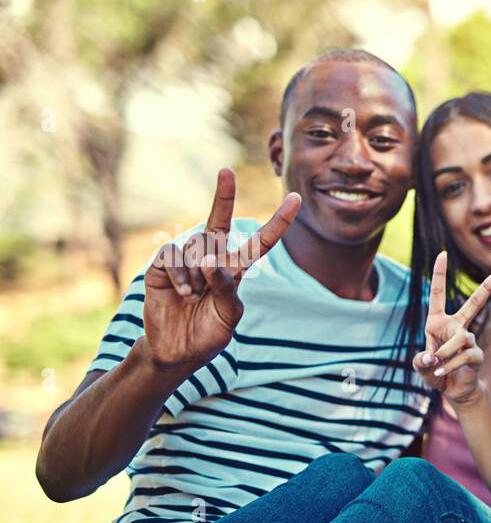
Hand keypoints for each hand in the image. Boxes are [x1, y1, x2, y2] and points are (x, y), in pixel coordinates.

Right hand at [142, 168, 299, 371]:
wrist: (177, 351)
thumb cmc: (208, 333)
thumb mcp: (229, 315)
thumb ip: (226, 288)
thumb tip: (209, 259)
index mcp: (236, 270)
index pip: (261, 242)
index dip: (279, 222)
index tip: (295, 199)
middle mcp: (212, 258)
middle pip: (220, 220)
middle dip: (223, 195)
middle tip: (226, 172)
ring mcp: (187, 260)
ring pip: (196, 247)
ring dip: (198, 274)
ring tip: (194, 296)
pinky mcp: (163, 265)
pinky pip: (174, 256)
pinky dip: (181, 275)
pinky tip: (184, 292)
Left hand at [413, 250, 490, 404]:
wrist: (453, 391)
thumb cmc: (435, 373)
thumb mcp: (421, 366)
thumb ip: (420, 360)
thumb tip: (432, 357)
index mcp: (439, 322)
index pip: (439, 294)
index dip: (440, 274)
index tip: (443, 254)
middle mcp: (456, 327)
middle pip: (475, 304)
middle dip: (489, 287)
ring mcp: (469, 340)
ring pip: (460, 338)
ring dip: (445, 352)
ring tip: (436, 365)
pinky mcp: (476, 355)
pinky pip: (464, 355)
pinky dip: (450, 364)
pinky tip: (442, 373)